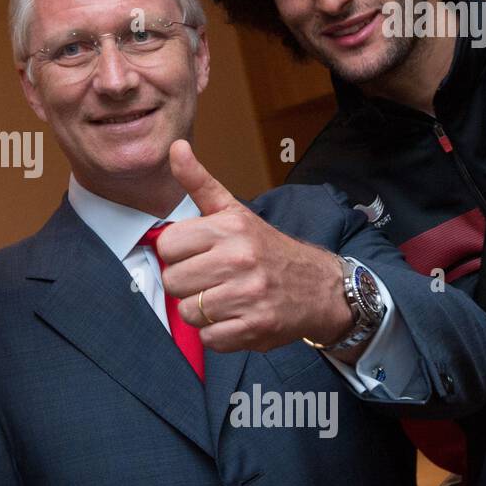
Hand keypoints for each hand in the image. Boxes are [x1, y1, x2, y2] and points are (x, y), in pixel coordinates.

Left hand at [157, 140, 352, 353]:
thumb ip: (199, 182)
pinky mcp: (256, 327)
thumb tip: (176, 147)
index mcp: (229, 228)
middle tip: (211, 279)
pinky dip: (218, 333)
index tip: (196, 255)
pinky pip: (209, 338)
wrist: (319, 286)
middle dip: (188, 284)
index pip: (167, 246)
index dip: (177, 255)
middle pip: (174, 281)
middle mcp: (239, 259)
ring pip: (188, 312)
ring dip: (201, 311)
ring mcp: (248, 295)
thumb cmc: (267, 249)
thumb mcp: (234, 211)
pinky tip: (235, 317)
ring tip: (224, 298)